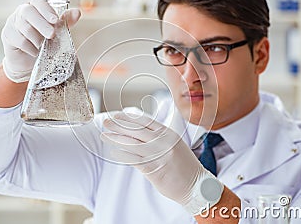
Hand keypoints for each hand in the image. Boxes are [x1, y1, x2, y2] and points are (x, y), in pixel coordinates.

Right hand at [1, 0, 80, 82]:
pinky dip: (30, 48)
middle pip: (28, 12)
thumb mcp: (57, 32)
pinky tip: (35, 52)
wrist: (29, 62)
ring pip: (23, 27)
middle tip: (51, 35)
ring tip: (43, 47)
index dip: (46, 10)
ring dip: (36, 38)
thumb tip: (77, 12)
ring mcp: (13, 23)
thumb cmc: (43, 44)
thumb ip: (65, 22)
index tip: (55, 20)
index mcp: (36, 8)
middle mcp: (22, 12)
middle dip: (41, 24)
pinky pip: (18, 40)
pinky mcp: (7, 35)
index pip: (38, 2)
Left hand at [101, 112, 221, 214]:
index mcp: (168, 133)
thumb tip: (138, 131)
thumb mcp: (175, 144)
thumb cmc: (184, 165)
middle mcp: (163, 142)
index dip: (129, 117)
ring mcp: (158, 155)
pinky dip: (123, 155)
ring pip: (132, 144)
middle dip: (118, 125)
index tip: (118, 115)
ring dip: (116, 139)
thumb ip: (159, 137)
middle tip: (105, 122)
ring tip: (104, 136)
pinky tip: (114, 152)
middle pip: (136, 130)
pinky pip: (134, 160)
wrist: (196, 185)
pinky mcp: (154, 169)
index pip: (145, 121)